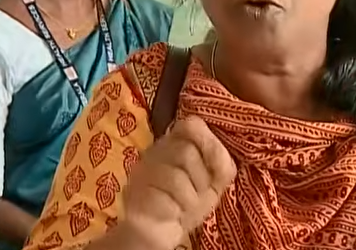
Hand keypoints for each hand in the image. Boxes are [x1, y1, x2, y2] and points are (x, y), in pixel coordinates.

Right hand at [117, 117, 235, 249]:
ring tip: (185, 204)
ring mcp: (142, 171)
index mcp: (173, 143)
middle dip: (201, 178)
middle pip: (187, 151)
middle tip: (196, 192)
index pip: (190, 125)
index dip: (208, 143)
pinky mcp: (135, 192)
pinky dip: (180, 207)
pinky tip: (175, 211)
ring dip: (192, 196)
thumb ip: (220, 161)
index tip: (213, 166)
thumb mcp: (214, 180)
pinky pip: (166, 195)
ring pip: (177, 175)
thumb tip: (217, 150)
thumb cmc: (188, 201)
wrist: (162, 230)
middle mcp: (154, 152)